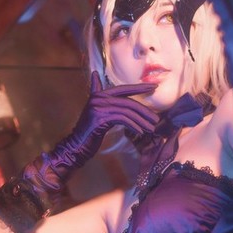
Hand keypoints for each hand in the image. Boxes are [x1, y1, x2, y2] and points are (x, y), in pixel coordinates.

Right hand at [23, 70, 156, 195]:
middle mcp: (99, 98)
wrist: (76, 146)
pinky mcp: (100, 117)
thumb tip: (123, 104)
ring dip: (141, 121)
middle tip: (156, 119)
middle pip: (127, 101)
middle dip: (144, 110)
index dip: (139, 88)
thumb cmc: (90, 133)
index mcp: (100, 94)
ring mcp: (98, 106)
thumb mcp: (101, 116)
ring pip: (127, 111)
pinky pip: (122, 119)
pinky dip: (133, 125)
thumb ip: (110, 105)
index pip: (123, 89)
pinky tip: (141, 132)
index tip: (154, 87)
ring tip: (152, 128)